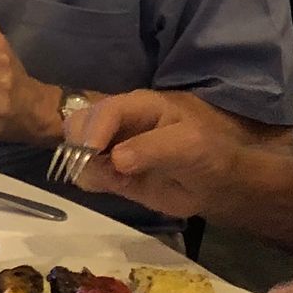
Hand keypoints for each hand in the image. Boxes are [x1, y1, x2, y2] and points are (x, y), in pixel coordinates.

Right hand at [70, 88, 243, 218]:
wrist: (217, 183)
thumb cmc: (208, 153)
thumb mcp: (189, 145)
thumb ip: (153, 149)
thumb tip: (115, 160)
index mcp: (136, 105)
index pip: (105, 111)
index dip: (93, 130)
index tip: (89, 154)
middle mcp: (117, 122)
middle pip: (77, 124)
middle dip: (79, 146)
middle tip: (101, 170)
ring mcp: (110, 147)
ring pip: (76, 151)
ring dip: (87, 168)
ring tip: (117, 181)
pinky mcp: (109, 172)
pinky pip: (86, 175)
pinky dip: (93, 182)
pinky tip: (118, 186)